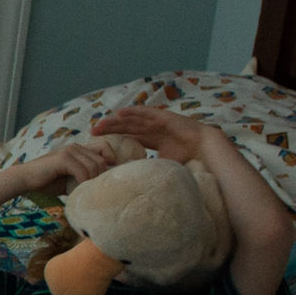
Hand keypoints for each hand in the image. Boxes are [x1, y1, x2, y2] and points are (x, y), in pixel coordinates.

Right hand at [8, 140, 118, 195]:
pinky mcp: (63, 159)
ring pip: (94, 166)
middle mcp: (75, 147)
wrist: (25, 180)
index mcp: (78, 149)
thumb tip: (101, 186)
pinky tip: (76, 190)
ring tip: (83, 191)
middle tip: (91, 189)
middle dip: (99, 176)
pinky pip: (83, 171)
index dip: (110, 158)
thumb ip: (84, 177)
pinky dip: (82, 182)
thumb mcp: (70, 178)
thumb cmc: (47, 182)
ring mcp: (69, 151)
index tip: (106, 174)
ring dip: (91, 181)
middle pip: (101, 160)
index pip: (104, 147)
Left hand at [92, 105, 212, 162]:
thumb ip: (149, 169)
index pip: (127, 137)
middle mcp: (151, 128)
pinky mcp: (162, 116)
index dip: (113, 138)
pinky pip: (144, 112)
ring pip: (131, 119)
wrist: (203, 149)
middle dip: (109, 129)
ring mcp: (156, 120)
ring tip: (100, 124)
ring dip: (115, 121)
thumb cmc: (187, 159)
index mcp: (151, 139)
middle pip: (125, 127)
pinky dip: (132, 112)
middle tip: (91, 132)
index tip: (97, 143)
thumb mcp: (162, 165)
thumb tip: (135, 182)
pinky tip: (118, 114)